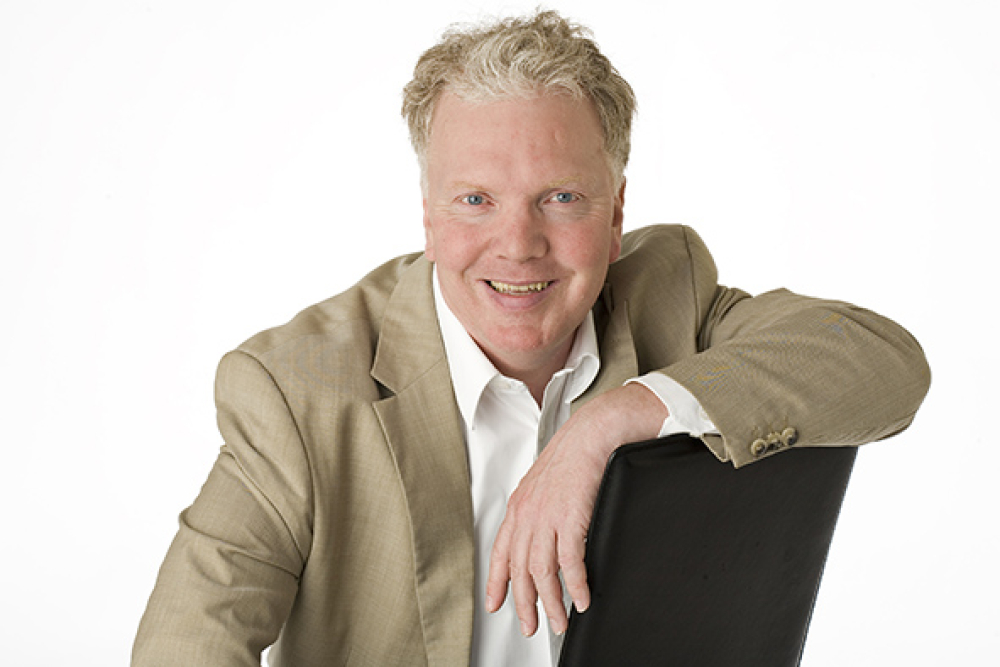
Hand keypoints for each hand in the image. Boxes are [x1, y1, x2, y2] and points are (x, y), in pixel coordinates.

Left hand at [484, 383, 667, 635]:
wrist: (594, 431)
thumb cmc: (576, 454)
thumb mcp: (546, 484)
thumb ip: (539, 510)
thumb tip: (542, 533)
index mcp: (520, 505)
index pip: (501, 551)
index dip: (497, 582)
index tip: (495, 604)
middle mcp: (527, 513)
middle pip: (519, 569)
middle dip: (524, 603)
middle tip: (531, 625)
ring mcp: (547, 516)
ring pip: (541, 572)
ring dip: (550, 602)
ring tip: (559, 621)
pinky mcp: (570, 517)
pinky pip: (569, 562)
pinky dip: (575, 586)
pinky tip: (581, 599)